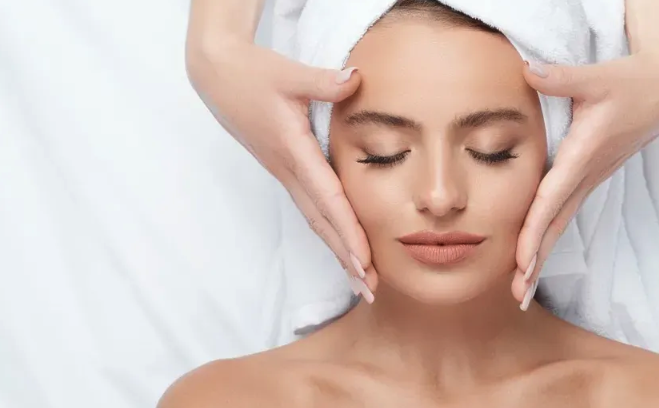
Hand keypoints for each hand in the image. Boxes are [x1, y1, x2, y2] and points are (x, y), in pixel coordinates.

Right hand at [186, 38, 376, 301]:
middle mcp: (289, 170)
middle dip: (346, 258)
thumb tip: (355, 80)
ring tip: (360, 281)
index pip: (327, 199)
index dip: (347, 231)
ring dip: (338, 251)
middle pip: (322, 223)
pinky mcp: (285, 170)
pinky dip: (329, 231)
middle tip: (370, 289)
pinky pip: (311, 208)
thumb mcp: (288, 72)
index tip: (364, 262)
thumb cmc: (253, 73)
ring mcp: (285, 173)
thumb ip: (323, 81)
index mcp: (294, 151)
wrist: (217, 75)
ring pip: (316, 220)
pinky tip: (342, 246)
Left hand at [512, 49, 658, 307]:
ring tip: (522, 290)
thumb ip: (560, 77)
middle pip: (556, 225)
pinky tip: (535, 256)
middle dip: (536, 261)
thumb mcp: (596, 76)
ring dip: (541, 257)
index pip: (552, 198)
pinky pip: (564, 212)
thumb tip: (527, 69)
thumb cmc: (630, 82)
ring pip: (560, 224)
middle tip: (517, 295)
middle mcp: (586, 174)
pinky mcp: (589, 177)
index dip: (535, 230)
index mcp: (584, 155)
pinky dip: (548, 236)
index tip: (521, 261)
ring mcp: (589, 179)